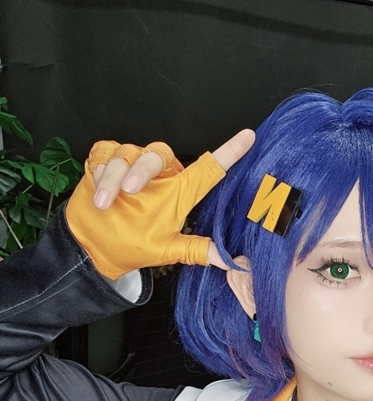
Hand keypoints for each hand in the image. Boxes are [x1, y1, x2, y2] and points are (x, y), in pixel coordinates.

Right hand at [65, 131, 254, 279]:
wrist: (94, 247)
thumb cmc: (134, 243)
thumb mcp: (167, 248)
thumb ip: (196, 250)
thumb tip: (229, 262)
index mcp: (178, 191)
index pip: (208, 169)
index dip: (229, 153)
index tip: (248, 138)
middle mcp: (158, 174)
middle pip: (158, 154)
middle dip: (142, 170)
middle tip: (131, 191)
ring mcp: (130, 163)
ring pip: (127, 153)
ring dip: (114, 178)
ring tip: (107, 203)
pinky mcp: (105, 159)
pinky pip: (105, 153)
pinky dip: (100, 173)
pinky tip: (98, 193)